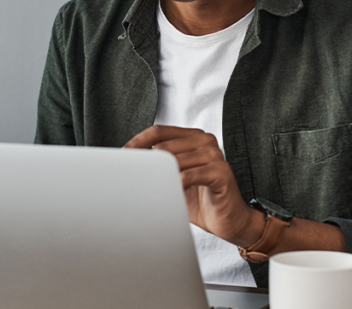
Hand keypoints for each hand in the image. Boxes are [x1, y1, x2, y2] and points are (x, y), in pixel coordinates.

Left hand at [124, 125, 257, 245]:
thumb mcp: (174, 178)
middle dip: (147, 163)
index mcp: (193, 137)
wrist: (227, 220)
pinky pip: (191, 175)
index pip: (159, 131)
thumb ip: (159, 166)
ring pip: (175, 159)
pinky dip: (177, 184)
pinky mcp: (222, 172)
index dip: (138, 142)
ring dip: (161, 176)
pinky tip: (172, 192)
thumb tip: (128, 162)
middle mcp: (205, 141)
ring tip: (151, 189)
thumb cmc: (200, 199)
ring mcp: (215, 154)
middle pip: (164, 145)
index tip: (124, 155)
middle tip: (133, 177)